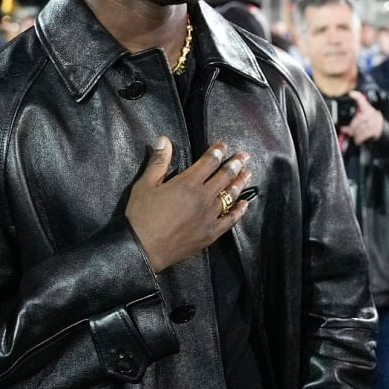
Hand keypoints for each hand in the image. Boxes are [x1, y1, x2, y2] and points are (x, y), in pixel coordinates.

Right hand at [126, 137, 252, 272]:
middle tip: (244, 156)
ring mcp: (209, 217)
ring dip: (239, 183)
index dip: (217, 152)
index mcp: (188, 183)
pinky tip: (244, 204)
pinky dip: (239, 211)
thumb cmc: (141, 216)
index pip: (209, 162)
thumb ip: (158, 162)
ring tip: (247, 174)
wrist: (142, 249)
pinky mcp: (211, 234)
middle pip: (224, 176)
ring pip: (230, 196)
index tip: (224, 145)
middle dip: (235, 164)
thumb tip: (164, 139)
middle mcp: (203, 198)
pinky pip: (230, 220)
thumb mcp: (145, 185)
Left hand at [341, 90, 383, 144]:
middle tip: (349, 131)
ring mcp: (376, 121)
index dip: (357, 96)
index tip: (351, 93)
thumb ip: (353, 123)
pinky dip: (360, 137)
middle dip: (353, 125)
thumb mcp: (363, 120)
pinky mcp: (377, 129)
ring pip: (363, 126)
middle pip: (361, 117)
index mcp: (367, 109)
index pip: (362, 100)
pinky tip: (357, 139)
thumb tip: (343, 129)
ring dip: (356, 133)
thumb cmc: (370, 123)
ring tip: (353, 136)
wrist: (383, 130)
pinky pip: (366, 133)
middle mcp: (372, 113)